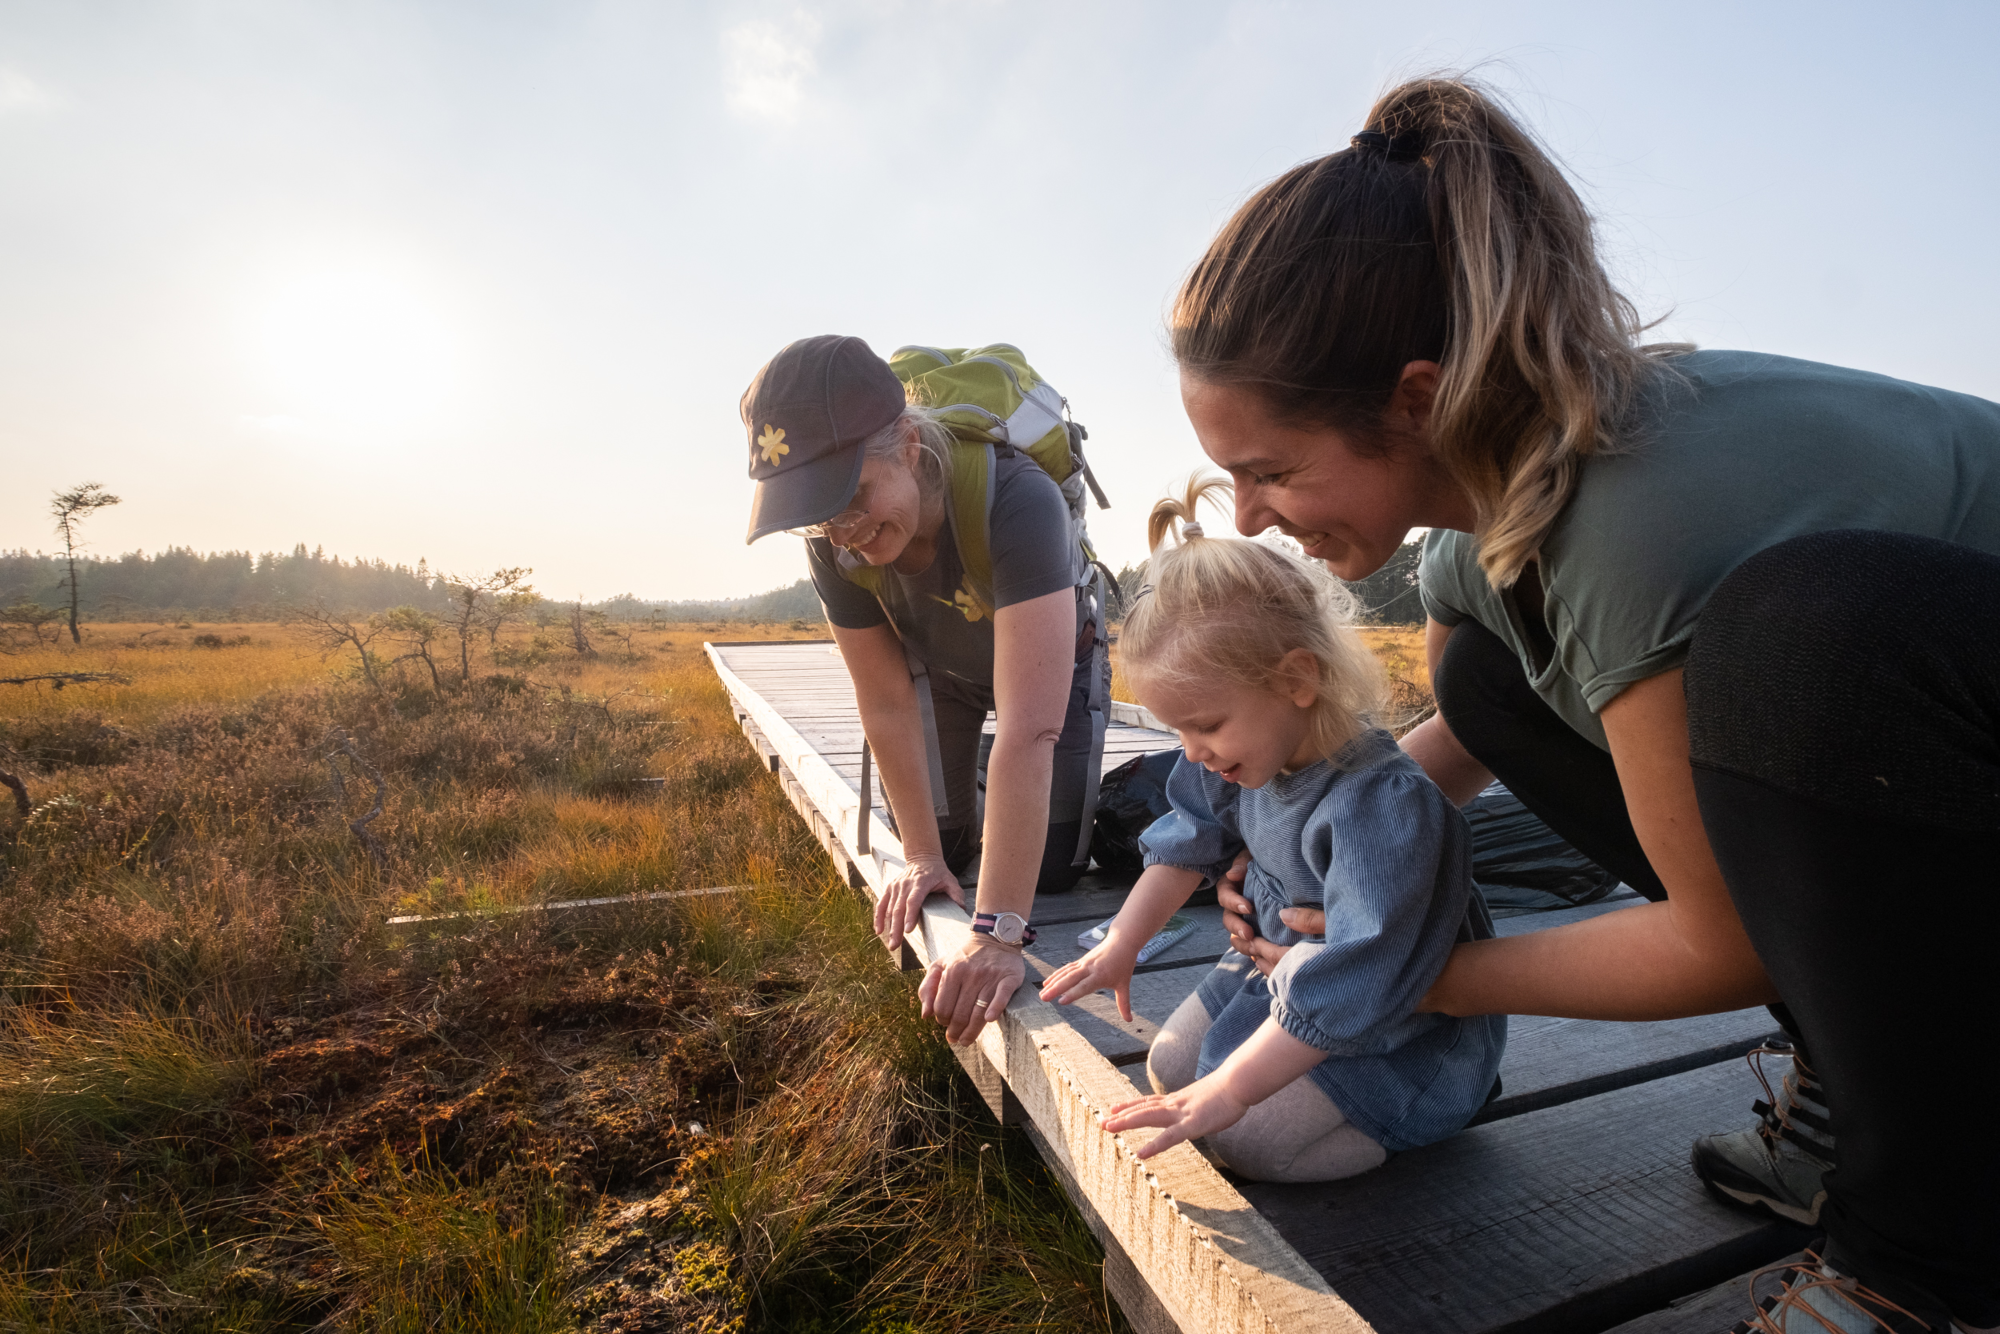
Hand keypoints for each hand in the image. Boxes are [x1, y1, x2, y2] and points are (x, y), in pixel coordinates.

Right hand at [875, 853, 963, 949]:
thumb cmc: (938, 872)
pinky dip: (878, 918)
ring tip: (891, 944)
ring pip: (889, 909)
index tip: (908, 930)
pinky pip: (881, 904)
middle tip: (895, 945)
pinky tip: (879, 931)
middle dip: (896, 928)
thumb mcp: (950, 880)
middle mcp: (905, 885)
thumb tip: (961, 909)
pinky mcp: (889, 888)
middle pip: (899, 909)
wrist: (922, 858)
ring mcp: (895, 886)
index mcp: (921, 883)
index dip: (910, 916)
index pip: (913, 901)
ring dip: (889, 927)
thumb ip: (956, 894)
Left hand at [918, 935, 1024, 1044]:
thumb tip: (925, 1015)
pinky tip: (989, 1020)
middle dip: (955, 1031)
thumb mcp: (940, 964)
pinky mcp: (1009, 978)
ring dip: (971, 1031)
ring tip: (966, 1040)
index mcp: (952, 971)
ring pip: (979, 1012)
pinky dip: (995, 1009)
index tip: (946, 1025)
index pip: (942, 1007)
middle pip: (960, 1013)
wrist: (995, 938)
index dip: (942, 1020)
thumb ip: (928, 987)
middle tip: (955, 1039)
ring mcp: (990, 977)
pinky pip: (1001, 997)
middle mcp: (971, 974)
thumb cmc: (965, 956)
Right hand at [1039, 939, 1138, 1020]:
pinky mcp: (1081, 961)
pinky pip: (1066, 969)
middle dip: (1056, 989)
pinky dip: (1056, 975)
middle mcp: (1089, 969)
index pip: (1084, 986)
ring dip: (1053, 982)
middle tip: (1043, 998)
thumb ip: (1124, 1003)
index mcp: (1100, 975)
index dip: (1073, 994)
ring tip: (1042, 992)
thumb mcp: (1124, 984)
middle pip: (1070, 979)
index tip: (1061, 1002)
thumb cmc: (1124, 964)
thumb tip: (1129, 1020)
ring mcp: (1083, 963)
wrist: (1122, 941)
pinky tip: (1047, 982)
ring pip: (1065, 973)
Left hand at [1103, 1072, 1250, 1160]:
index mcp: (1180, 1099)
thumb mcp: (1209, 1096)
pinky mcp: (1193, 1125)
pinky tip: (1141, 1154)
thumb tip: (1202, 1106)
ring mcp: (1182, 1113)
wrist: (1239, 1082)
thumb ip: (1200, 1103)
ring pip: (1148, 1117)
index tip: (1115, 1107)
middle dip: (1121, 1116)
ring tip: (1108, 1128)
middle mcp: (1176, 1104)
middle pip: (1143, 1108)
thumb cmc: (1231, 1089)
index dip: (1131, 1105)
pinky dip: (1154, 1146)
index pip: (1150, 1101)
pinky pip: (1170, 1138)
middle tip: (1102, 1122)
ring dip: (1126, 1122)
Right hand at [1217, 850, 1257, 949]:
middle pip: (1228, 920)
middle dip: (1237, 927)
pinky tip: (1264, 957)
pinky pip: (1251, 944)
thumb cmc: (1262, 859)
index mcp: (1230, 888)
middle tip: (1249, 934)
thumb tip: (1233, 874)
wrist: (1278, 867)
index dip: (1234, 903)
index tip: (1248, 907)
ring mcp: (1244, 919)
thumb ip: (1242, 863)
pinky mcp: (1256, 930)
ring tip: (1255, 948)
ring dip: (1243, 943)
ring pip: (1236, 936)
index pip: (1225, 897)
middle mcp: (1234, 906)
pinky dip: (1255, 951)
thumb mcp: (1250, 856)